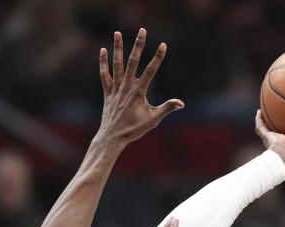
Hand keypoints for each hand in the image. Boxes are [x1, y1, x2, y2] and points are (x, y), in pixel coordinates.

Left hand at [95, 28, 183, 148]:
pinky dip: (103, 63)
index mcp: (138, 93)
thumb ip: (167, 108)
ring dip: (117, 48)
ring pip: (116, 65)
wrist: (113, 137)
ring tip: (117, 32)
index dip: (157, 58)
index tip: (163, 45)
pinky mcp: (107, 92)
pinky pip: (104, 75)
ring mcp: (115, 88)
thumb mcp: (153, 120)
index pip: (150, 71)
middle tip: (142, 30)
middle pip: (133, 62)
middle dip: (138, 45)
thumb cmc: (134, 130)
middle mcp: (126, 87)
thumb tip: (181, 103)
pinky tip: (103, 50)